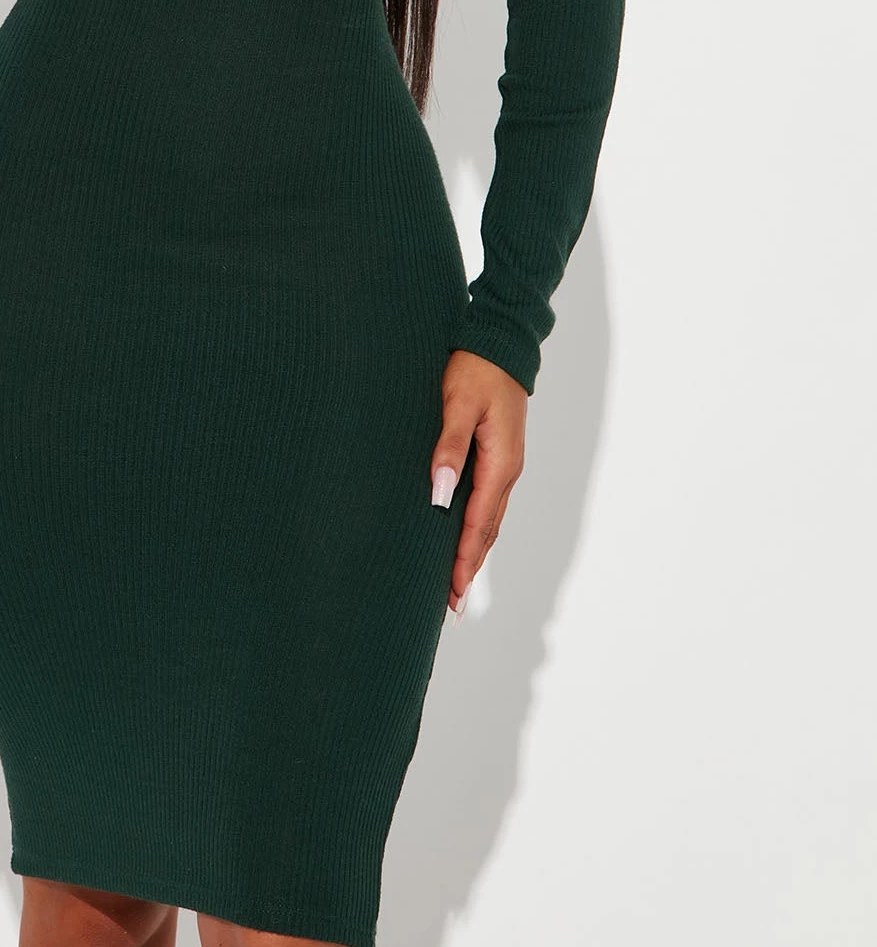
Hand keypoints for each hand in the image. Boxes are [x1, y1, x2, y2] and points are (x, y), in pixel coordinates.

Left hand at [430, 349, 526, 618]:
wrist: (499, 341)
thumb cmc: (475, 367)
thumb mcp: (458, 403)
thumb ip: (449, 447)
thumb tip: (440, 495)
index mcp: (501, 463)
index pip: (478, 524)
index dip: (463, 560)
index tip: (450, 592)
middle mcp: (507, 470)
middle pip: (487, 530)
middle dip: (469, 567)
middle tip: (450, 606)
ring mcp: (505, 464)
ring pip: (488, 519)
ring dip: (473, 551)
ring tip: (455, 583)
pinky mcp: (498, 454)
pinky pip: (487, 502)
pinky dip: (475, 527)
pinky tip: (462, 536)